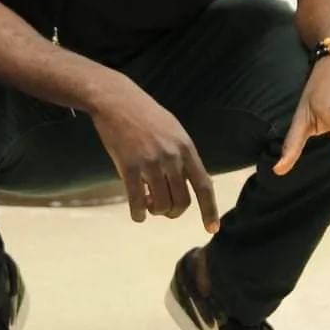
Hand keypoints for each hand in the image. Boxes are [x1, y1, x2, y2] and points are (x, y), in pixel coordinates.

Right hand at [90, 80, 219, 232]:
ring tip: (148, 204)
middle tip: (163, 209)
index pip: (204, 185)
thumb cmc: (145, 114)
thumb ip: (182, 155)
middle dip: (173, 212)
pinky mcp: (129, 166)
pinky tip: (137, 214)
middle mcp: (172, 157)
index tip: (212, 229)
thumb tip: (188, 181)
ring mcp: (150, 162)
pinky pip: (137, 201)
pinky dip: (138, 214)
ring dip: (156, 211)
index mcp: (186, 148)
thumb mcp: (173, 129)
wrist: (116, 100)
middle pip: (182, 201)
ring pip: (161, 204)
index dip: (210, 210)